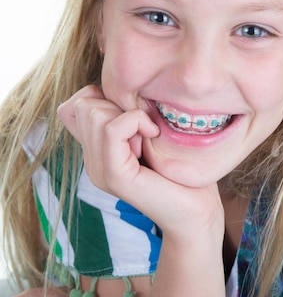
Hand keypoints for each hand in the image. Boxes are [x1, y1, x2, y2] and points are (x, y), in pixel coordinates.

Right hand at [58, 85, 223, 242]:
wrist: (197, 209)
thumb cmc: (182, 169)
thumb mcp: (149, 131)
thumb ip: (128, 114)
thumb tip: (113, 86)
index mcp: (96, 151)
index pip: (72, 106)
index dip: (101, 96)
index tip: (134, 115)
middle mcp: (91, 161)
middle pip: (84, 104)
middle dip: (119, 105)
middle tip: (145, 130)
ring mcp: (99, 170)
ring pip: (95, 113)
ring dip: (130, 115)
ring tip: (149, 137)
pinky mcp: (113, 176)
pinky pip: (112, 130)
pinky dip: (136, 121)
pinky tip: (153, 136)